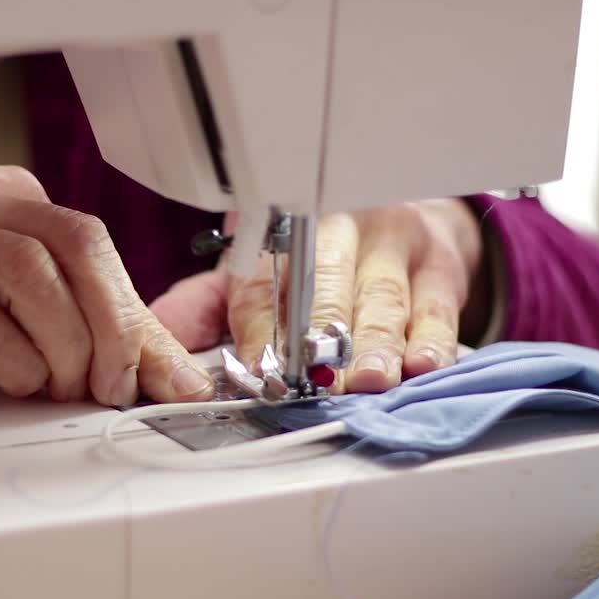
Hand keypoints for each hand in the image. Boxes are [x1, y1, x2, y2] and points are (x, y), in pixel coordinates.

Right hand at [0, 166, 214, 404]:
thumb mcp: (9, 319)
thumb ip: (86, 337)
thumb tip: (174, 376)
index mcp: (0, 201)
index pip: (92, 242)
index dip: (135, 315)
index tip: (162, 378)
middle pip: (73, 241)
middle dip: (111, 323)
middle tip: (110, 385)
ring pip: (25, 270)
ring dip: (62, 342)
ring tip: (59, 387)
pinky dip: (7, 356)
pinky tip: (13, 381)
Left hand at [151, 199, 485, 393]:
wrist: (402, 218)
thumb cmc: (321, 256)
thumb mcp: (259, 267)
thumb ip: (207, 304)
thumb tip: (158, 336)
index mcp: (285, 232)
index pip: (267, 281)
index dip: (263, 328)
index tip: (260, 370)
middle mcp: (342, 229)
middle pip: (329, 284)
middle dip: (323, 335)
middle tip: (317, 377)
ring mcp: (396, 246)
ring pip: (385, 299)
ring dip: (378, 345)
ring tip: (369, 380)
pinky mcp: (440, 268)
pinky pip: (439, 308)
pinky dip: (434, 341)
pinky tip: (423, 366)